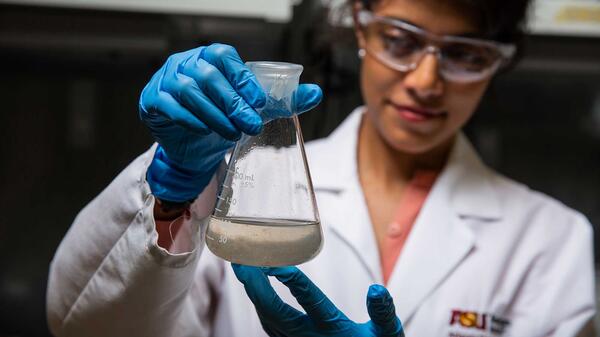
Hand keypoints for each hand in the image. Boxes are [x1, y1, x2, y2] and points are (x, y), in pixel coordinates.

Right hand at [140, 44, 321, 201]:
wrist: (193, 146)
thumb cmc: (222, 118)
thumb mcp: (253, 109)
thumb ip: (282, 100)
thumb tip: (316, 93)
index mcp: (210, 57)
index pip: (224, 56)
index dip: (242, 77)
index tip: (259, 101)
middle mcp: (186, 64)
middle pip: (208, 76)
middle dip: (233, 102)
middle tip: (251, 124)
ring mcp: (166, 80)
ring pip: (188, 91)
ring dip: (214, 114)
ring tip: (233, 133)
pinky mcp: (152, 101)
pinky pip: (169, 106)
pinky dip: (189, 119)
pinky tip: (205, 130)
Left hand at [232, 264, 403, 336]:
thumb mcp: (387, 335)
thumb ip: (383, 313)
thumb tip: (376, 290)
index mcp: (333, 329)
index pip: (309, 301)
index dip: (292, 280)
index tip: (276, 262)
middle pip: (275, 312)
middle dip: (256, 286)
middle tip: (242, 261)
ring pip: (268, 320)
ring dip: (254, 294)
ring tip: (244, 269)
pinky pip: (271, 327)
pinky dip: (260, 306)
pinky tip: (257, 292)